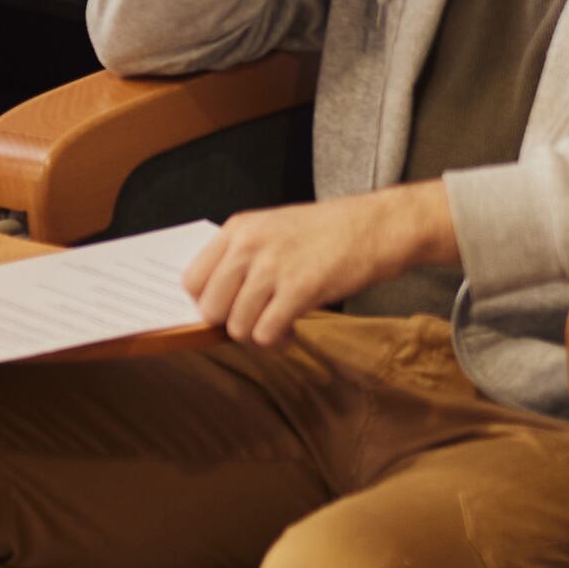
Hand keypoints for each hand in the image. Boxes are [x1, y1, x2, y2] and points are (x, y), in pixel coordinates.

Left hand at [183, 185, 455, 347]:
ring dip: (257, 336)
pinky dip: (277, 342)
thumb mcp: (274, 229)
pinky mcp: (299, 289)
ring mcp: (273, 267)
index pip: (191, 280)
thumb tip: (216, 305)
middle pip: (210, 309)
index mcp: (238, 228)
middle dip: (232, 323)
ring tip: (279, 327)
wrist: (378, 225)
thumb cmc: (329, 231)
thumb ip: (242, 258)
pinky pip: (266, 334)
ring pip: (237, 327)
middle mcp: (249, 245)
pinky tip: (292, 332)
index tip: (228, 310)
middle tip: (257, 321)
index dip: (207, 303)